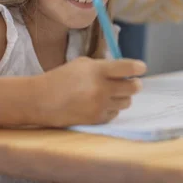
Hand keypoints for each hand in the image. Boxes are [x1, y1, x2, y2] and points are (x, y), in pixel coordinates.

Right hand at [32, 56, 146, 126]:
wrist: (41, 100)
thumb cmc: (62, 78)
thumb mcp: (83, 64)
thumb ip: (105, 66)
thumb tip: (126, 71)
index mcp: (98, 70)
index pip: (128, 68)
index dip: (139, 68)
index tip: (141, 68)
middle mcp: (101, 88)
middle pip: (133, 87)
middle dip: (134, 84)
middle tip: (132, 82)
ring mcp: (99, 106)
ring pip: (126, 102)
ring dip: (122, 96)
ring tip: (111, 93)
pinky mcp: (96, 119)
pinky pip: (115, 114)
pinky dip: (111, 108)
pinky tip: (100, 103)